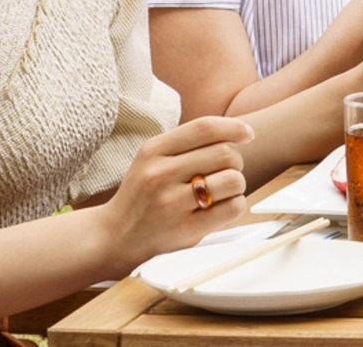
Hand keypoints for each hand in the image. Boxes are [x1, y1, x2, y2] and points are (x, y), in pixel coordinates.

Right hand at [98, 115, 253, 266]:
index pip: (205, 128)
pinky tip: (222, 208)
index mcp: (153, 151)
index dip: (234, 127)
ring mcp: (171, 203)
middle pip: (224, 153)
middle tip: (227, 171)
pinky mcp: (185, 229)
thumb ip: (186, 144)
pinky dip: (236, 205)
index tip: (247, 134)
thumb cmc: (142, 194)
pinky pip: (232, 207)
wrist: (114, 236)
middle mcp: (160, 174)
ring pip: (233, 179)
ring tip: (223, 190)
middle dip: (235, 161)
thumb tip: (237, 130)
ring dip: (237, 183)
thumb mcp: (151, 159)